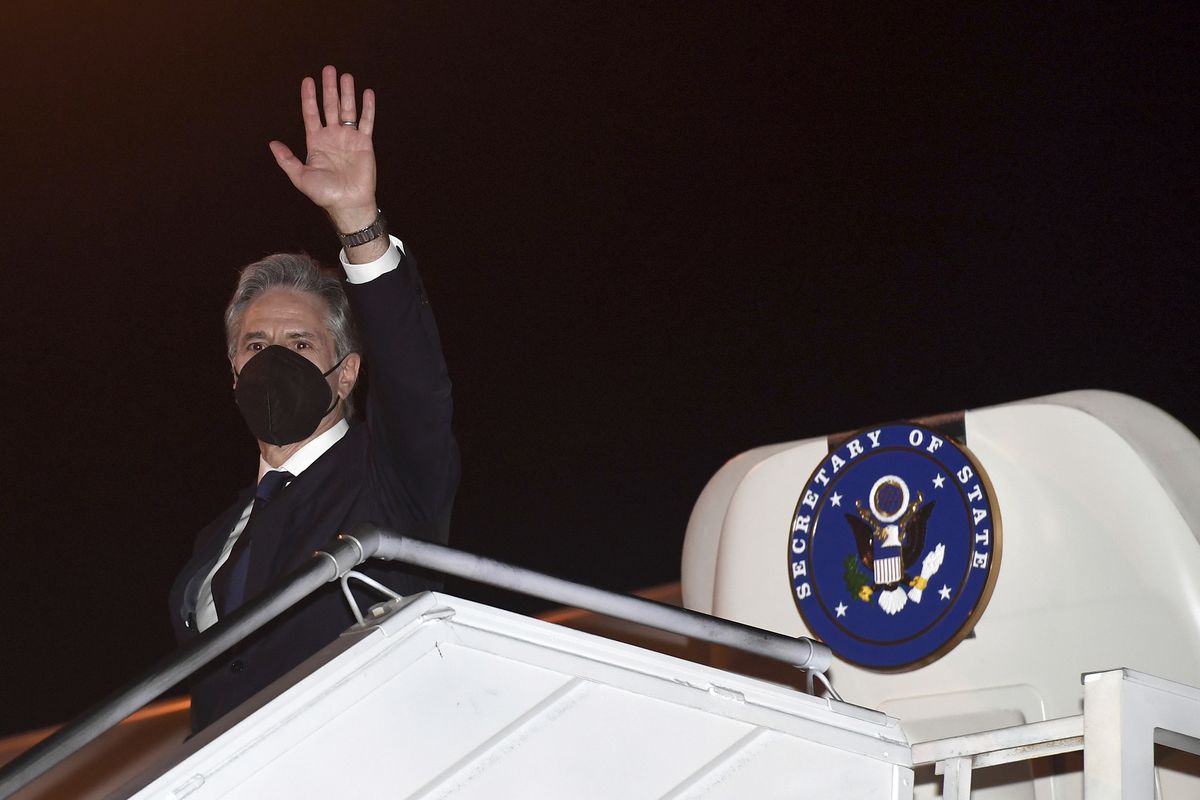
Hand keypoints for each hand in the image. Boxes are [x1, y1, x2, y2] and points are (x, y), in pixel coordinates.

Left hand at [270, 66, 378, 232]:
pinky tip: (366, 93)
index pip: (311, 114)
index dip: (309, 97)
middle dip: (329, 88)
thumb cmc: (325, 194)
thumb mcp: (300, 176)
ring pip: (348, 109)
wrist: (349, 204)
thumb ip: (287, 160)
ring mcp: (349, 138)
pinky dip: (367, 107)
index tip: (308, 81)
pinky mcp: (364, 143)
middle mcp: (332, 137)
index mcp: (316, 142)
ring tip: (346, 76)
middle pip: (330, 106)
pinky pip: (366, 121)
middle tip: (328, 69)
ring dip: (347, 93)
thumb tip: (272, 143)